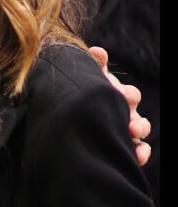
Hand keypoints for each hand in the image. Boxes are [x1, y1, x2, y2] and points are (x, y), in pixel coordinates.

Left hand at [88, 46, 151, 166]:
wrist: (66, 124)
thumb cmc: (78, 97)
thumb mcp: (83, 82)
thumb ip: (91, 67)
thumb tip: (98, 51)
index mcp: (114, 93)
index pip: (125, 90)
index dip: (121, 90)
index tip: (115, 91)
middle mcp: (123, 109)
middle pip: (133, 103)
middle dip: (129, 103)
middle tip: (119, 102)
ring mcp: (126, 128)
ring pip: (140, 126)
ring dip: (139, 126)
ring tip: (132, 130)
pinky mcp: (125, 147)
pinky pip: (140, 150)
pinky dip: (141, 152)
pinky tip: (137, 155)